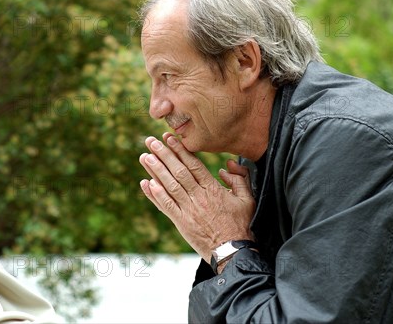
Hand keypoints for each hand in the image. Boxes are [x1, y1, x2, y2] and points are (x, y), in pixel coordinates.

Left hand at [139, 133, 255, 262]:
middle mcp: (198, 197)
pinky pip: (166, 206)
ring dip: (155, 170)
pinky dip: (155, 195)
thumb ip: (239, 180)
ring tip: (144, 157)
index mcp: (213, 189)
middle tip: (151, 142)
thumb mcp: (247, 200)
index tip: (169, 139)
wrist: (233, 252)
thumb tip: (226, 166)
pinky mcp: (181, 223)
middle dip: (164, 155)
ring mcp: (188, 210)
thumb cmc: (241, 226)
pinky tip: (146, 183)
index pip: (193, 165)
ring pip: (169, 186)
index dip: (180, 151)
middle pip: (178, 172)